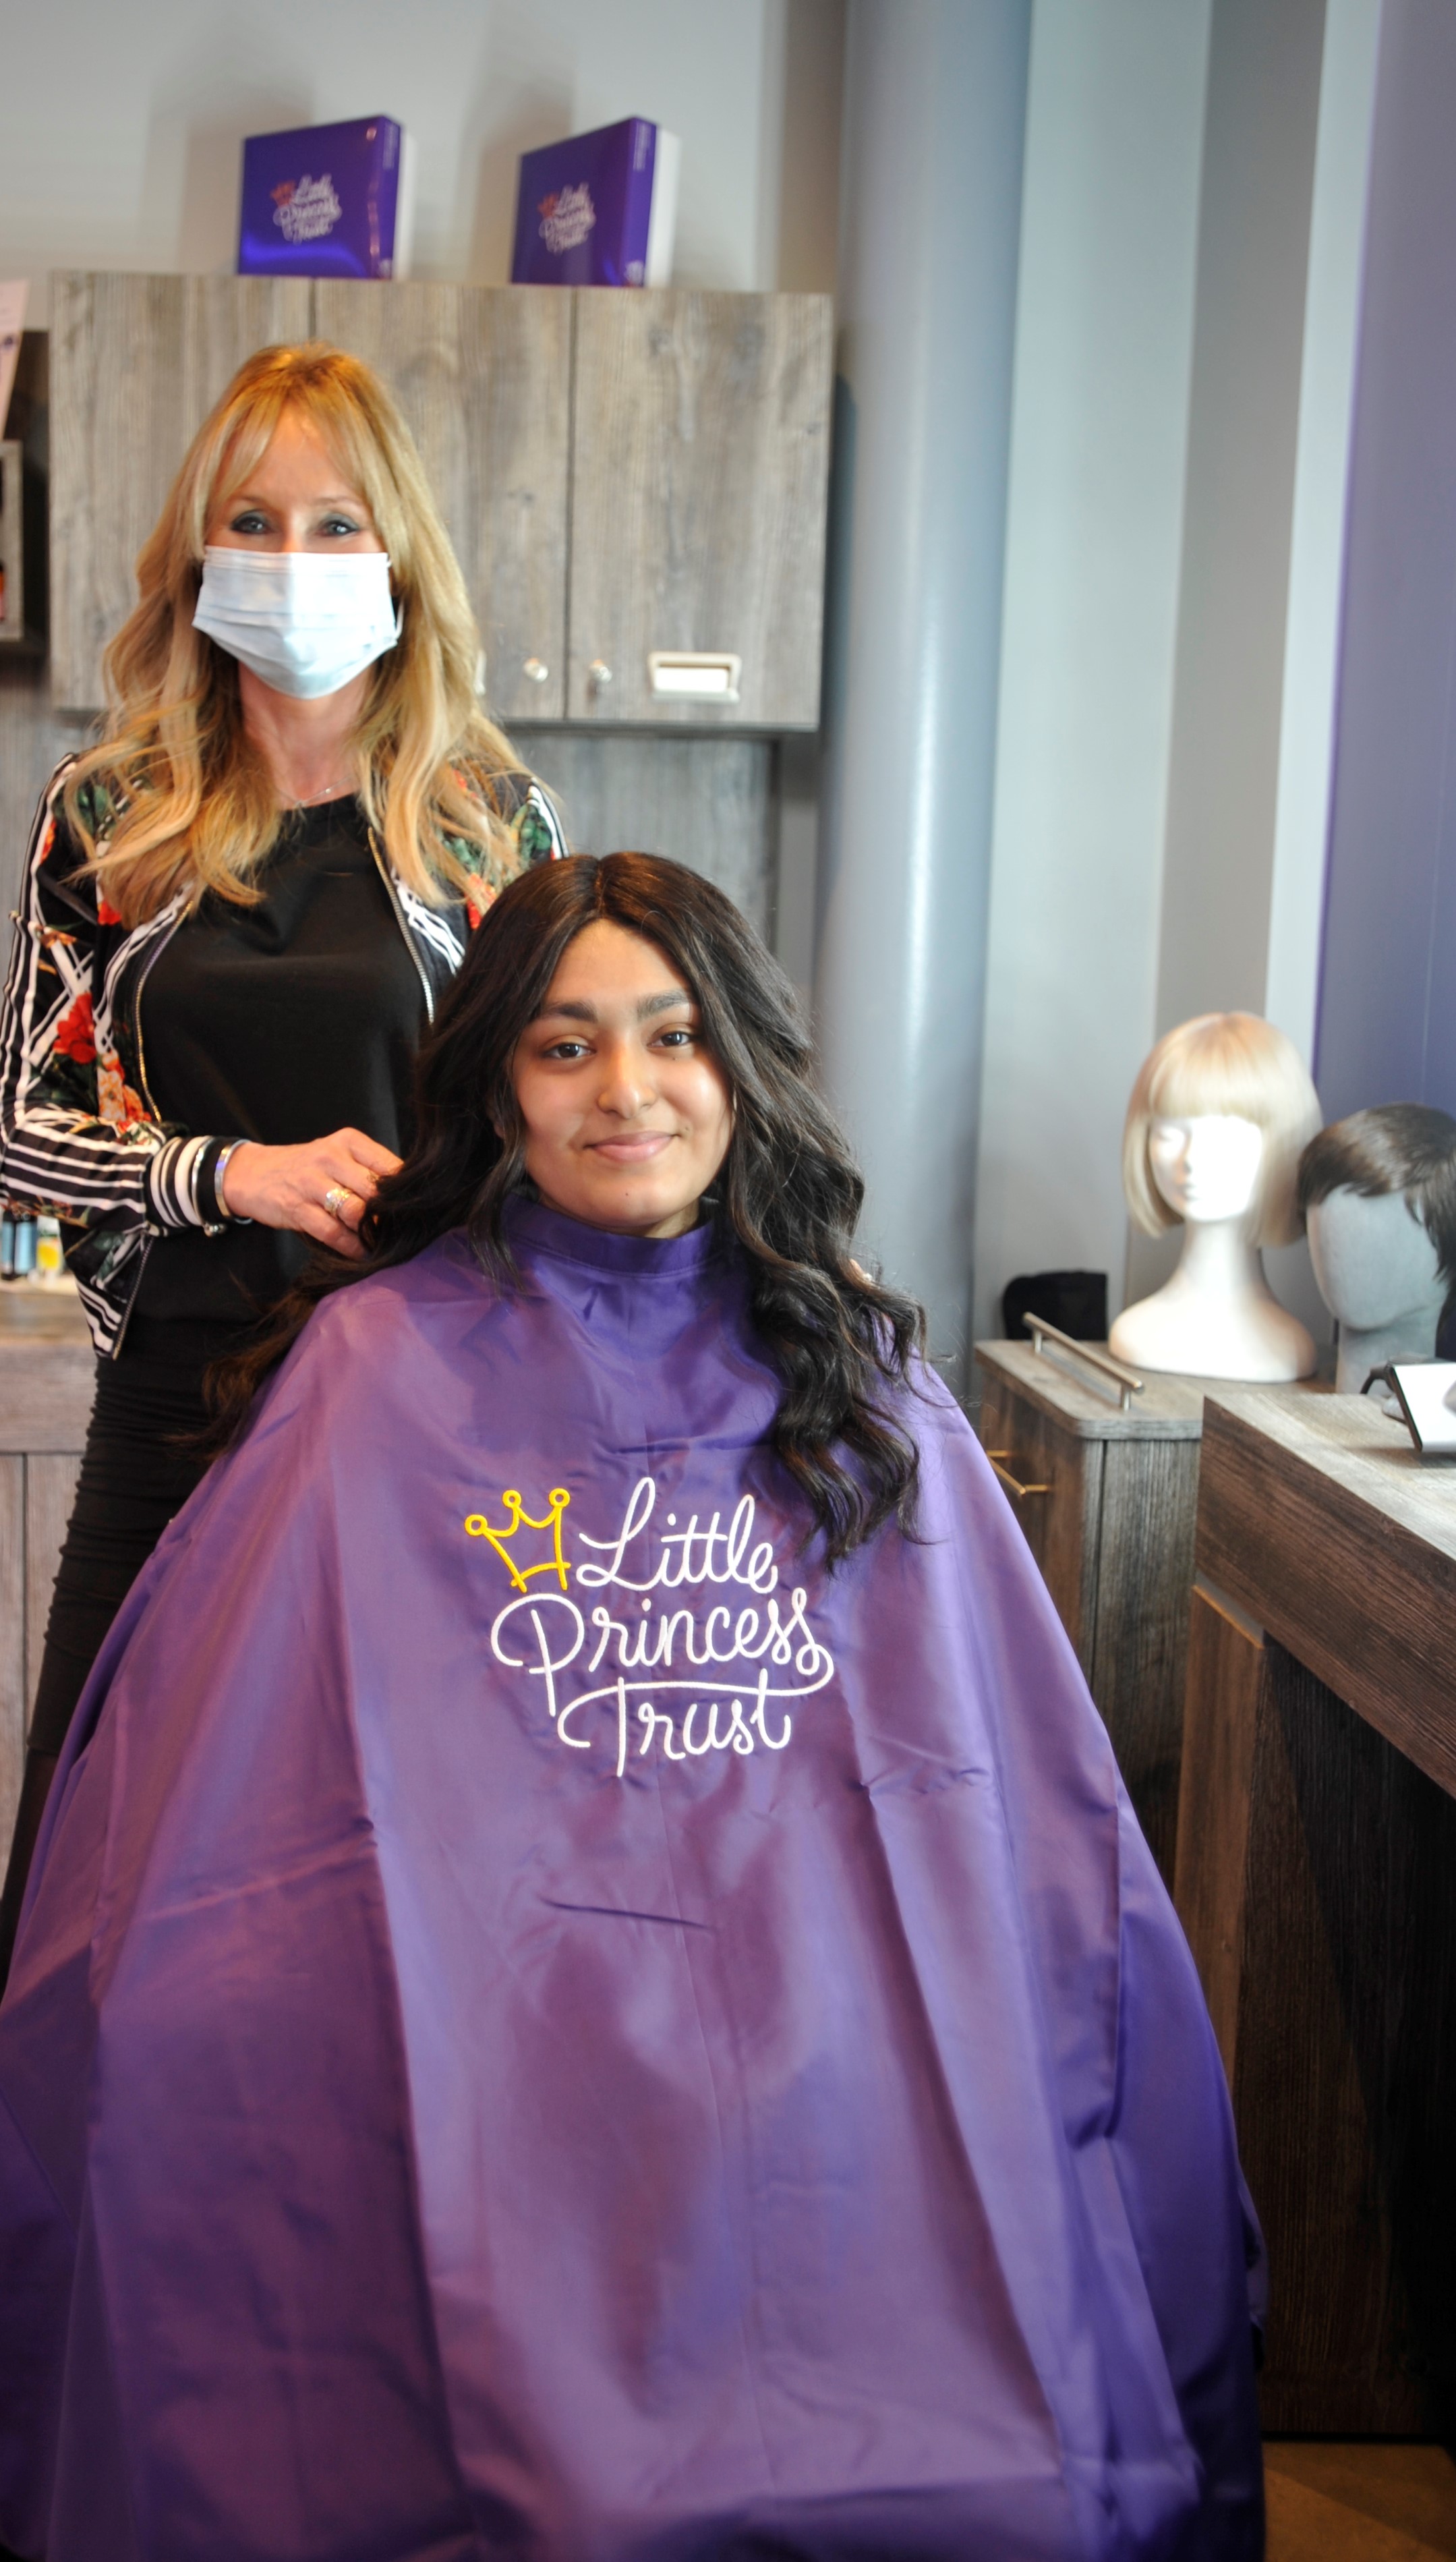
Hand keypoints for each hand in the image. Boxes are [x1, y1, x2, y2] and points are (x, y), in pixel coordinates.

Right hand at [219, 1129, 402, 1258]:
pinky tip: (362, 1252)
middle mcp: (331, 1157)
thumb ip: (368, 1171)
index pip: (390, 1165)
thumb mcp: (337, 1156)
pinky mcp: (297, 1208)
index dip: (405, 1192)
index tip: (414, 1209)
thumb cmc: (306, 1168)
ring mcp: (312, 1182)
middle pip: (375, 1190)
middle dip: (390, 1215)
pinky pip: (333, 1232)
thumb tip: (406, 1198)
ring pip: (356, 1211)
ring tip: (382, 1243)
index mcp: (349, 1141)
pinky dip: (352, 1246)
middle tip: (400, 1231)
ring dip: (372, 1232)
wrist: (253, 1174)